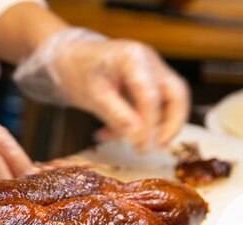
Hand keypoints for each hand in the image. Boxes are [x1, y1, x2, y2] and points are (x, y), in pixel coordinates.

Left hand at [14, 28, 189, 149]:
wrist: (67, 59)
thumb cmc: (77, 70)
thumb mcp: (92, 94)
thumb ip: (116, 115)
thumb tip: (138, 136)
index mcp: (135, 58)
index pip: (151, 96)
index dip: (149, 124)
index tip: (141, 146)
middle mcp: (150, 63)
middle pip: (176, 95)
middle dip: (171, 124)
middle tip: (158, 147)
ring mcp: (151, 73)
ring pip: (168, 103)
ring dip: (154, 127)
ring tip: (131, 144)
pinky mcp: (146, 85)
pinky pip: (151, 108)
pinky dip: (137, 124)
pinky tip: (110, 133)